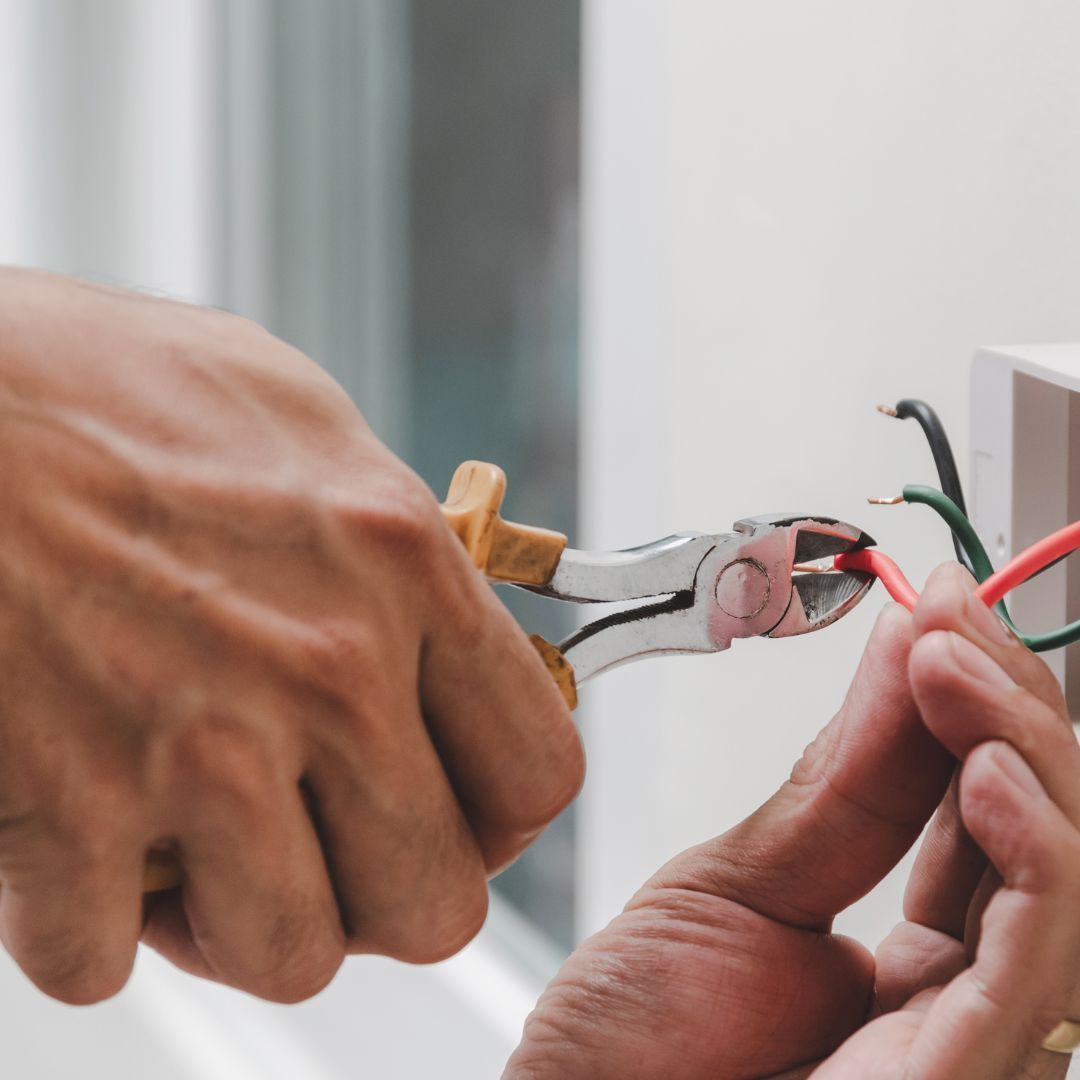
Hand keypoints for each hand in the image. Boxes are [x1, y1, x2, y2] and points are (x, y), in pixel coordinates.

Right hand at [0, 269, 582, 1003]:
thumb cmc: (92, 387)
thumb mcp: (297, 423)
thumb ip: (387, 539)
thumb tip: (440, 613)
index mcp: (402, 565)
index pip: (536, 771)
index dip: (499, 816)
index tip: (454, 807)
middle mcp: (327, 666)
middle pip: (437, 902)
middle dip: (380, 892)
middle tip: (324, 841)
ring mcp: (202, 747)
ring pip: (294, 956)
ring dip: (247, 920)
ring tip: (203, 847)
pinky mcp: (65, 808)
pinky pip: (103, 960)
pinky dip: (89, 922)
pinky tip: (80, 838)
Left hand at [507, 565, 1079, 1078]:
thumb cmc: (634, 1045)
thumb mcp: (742, 883)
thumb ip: (844, 786)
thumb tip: (910, 650)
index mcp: (917, 966)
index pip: (996, 820)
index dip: (982, 710)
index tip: (940, 614)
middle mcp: (968, 1006)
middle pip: (1049, 842)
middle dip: (1013, 715)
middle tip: (948, 624)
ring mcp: (977, 1049)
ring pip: (1070, 892)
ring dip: (1027, 756)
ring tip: (952, 669)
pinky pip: (1035, 970)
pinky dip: (1037, 862)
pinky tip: (988, 775)